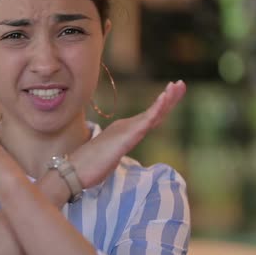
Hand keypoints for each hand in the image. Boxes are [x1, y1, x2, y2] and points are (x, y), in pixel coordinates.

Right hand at [71, 81, 185, 187]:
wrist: (74, 170)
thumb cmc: (89, 167)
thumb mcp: (109, 157)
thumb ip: (115, 151)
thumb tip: (116, 152)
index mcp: (124, 131)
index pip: (149, 118)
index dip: (162, 106)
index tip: (173, 94)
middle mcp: (125, 127)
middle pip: (154, 112)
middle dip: (169, 97)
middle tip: (181, 83)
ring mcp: (125, 130)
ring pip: (152, 113)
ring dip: (166, 99)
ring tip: (177, 86)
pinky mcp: (125, 138)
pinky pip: (145, 122)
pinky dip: (156, 109)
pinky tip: (164, 99)